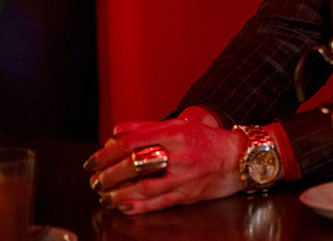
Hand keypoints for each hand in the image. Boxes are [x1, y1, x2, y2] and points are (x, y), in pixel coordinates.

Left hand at [84, 117, 246, 214]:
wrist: (239, 158)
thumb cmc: (207, 140)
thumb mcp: (178, 125)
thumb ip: (146, 128)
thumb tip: (116, 133)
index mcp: (173, 132)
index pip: (131, 142)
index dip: (106, 153)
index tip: (92, 161)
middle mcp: (178, 153)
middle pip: (135, 164)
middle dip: (109, 174)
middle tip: (94, 180)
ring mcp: (184, 176)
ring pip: (144, 187)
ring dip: (119, 193)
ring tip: (104, 196)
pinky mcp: (188, 194)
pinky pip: (159, 202)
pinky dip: (138, 206)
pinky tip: (124, 206)